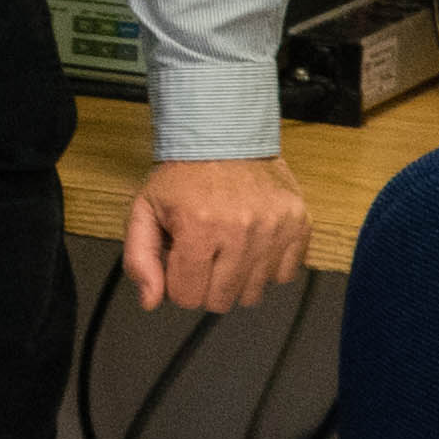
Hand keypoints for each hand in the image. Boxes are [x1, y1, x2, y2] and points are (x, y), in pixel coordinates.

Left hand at [121, 155, 309, 313]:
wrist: (225, 135)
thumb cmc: (181, 177)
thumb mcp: (144, 209)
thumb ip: (139, 257)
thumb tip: (151, 303)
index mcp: (198, 227)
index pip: (187, 297)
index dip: (178, 283)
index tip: (180, 260)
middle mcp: (241, 231)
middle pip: (221, 301)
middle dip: (206, 285)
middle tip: (204, 255)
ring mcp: (274, 228)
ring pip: (254, 294)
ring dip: (237, 279)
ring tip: (228, 248)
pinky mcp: (299, 223)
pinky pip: (285, 275)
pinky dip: (267, 268)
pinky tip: (253, 246)